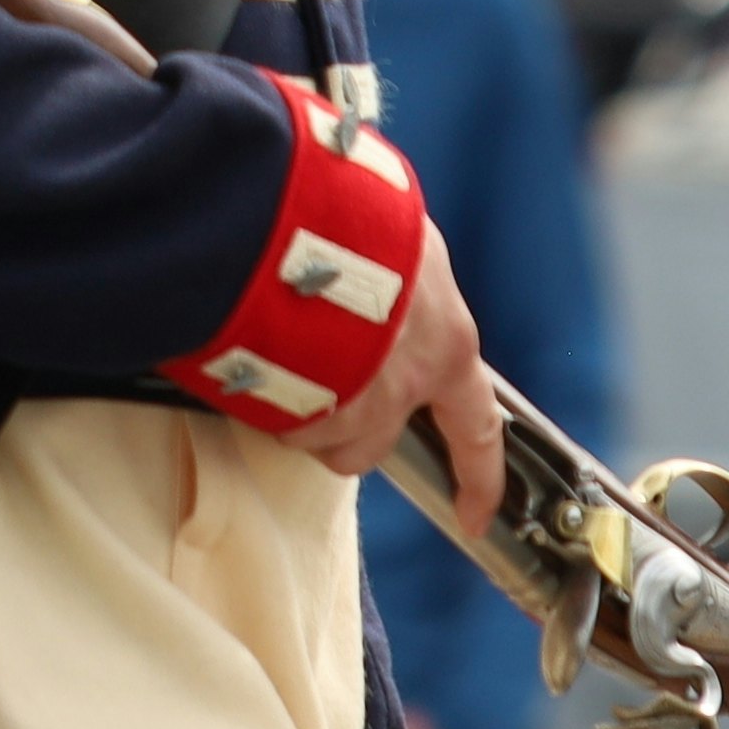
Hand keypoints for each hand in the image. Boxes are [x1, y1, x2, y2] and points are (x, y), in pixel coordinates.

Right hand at [289, 222, 502, 543]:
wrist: (277, 223)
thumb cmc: (346, 215)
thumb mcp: (402, 231)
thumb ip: (409, 271)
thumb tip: (398, 256)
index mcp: (443, 346)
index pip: (477, 429)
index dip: (480, 478)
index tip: (476, 514)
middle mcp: (398, 390)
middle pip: (375, 443)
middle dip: (347, 422)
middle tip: (317, 372)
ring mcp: (341, 407)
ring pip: (319, 436)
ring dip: (299, 409)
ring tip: (273, 347)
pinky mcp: (285, 411)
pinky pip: (271, 419)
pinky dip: (260, 396)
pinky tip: (247, 349)